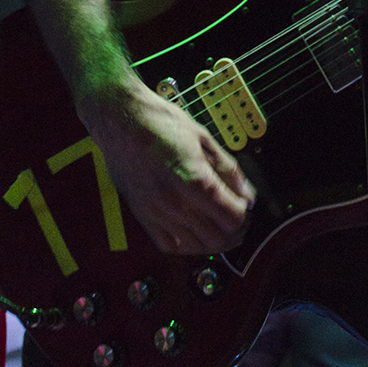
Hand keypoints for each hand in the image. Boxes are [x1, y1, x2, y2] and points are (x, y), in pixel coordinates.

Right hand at [77, 73, 255, 256]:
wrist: (120, 119)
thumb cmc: (159, 122)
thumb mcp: (203, 138)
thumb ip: (228, 168)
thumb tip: (246, 192)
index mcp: (195, 181)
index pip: (232, 217)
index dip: (245, 213)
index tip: (245, 204)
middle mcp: (176, 204)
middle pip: (218, 238)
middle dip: (235, 230)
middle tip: (239, 217)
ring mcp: (157, 213)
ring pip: (195, 247)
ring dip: (214, 241)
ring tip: (220, 225)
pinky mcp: (142, 215)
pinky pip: (169, 246)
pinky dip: (187, 245)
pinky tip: (194, 232)